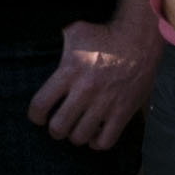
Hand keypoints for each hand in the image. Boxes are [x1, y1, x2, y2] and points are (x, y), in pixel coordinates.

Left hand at [29, 0, 158, 149]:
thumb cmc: (105, 35)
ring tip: (76, 128)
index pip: (40, 104)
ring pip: (80, 136)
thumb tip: (39, 43)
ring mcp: (105, 103)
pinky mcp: (123, 112)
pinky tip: (95, 134)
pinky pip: (105, 141)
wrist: (139, 40)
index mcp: (70, 72)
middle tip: (58, 124)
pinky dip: (97, 143)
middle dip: (55, 129)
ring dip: (75, 136)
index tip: (39, 116)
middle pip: (59, 127)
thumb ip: (56, 41)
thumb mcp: (75, 31)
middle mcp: (85, 90)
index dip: (35, 116)